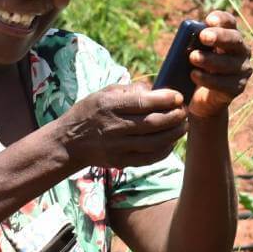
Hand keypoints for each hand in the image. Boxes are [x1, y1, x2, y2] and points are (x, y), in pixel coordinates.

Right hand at [55, 83, 187, 168]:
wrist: (69, 142)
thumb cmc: (89, 112)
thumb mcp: (103, 93)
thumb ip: (129, 90)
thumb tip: (155, 90)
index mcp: (109, 105)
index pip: (144, 102)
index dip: (166, 99)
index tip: (178, 96)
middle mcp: (114, 126)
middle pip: (153, 123)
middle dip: (175, 116)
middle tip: (183, 111)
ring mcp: (117, 147)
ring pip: (155, 142)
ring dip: (174, 134)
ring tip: (182, 125)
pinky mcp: (121, 161)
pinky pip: (149, 158)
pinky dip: (164, 150)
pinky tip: (170, 142)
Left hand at [187, 11, 251, 117]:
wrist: (202, 99)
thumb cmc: (197, 68)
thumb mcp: (194, 53)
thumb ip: (193, 44)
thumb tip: (184, 39)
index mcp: (230, 36)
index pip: (230, 22)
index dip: (221, 19)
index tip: (208, 20)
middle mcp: (241, 50)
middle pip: (234, 39)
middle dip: (219, 37)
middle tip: (202, 36)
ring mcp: (242, 69)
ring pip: (229, 63)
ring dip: (210, 59)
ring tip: (193, 57)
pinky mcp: (238, 87)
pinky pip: (224, 83)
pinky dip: (208, 79)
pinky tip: (194, 75)